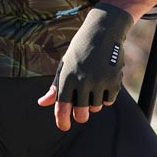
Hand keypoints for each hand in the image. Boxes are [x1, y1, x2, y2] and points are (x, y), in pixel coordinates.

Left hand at [37, 3, 133, 130]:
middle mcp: (83, 81)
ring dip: (94, 102)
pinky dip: (106, 96)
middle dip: (80, 116)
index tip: (64, 127)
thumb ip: (56, 86)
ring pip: (96, 107)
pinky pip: (109, 101)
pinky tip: (104, 84)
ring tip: (93, 88)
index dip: (62, 121)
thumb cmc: (81, 48)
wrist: (103, 30)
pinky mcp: (114, 80)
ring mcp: (99, 81)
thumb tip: (42, 103)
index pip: (62, 108)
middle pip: (81, 114)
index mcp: (67, 77)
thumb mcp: (66, 64)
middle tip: (81, 113)